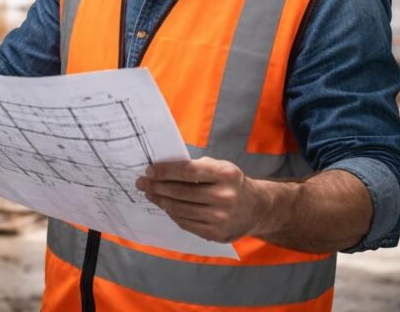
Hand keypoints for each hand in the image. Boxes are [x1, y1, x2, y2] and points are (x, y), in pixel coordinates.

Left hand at [135, 157, 269, 242]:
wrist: (257, 209)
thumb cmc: (232, 183)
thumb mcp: (220, 167)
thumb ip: (195, 167)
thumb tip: (162, 169)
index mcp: (225, 174)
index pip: (187, 171)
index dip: (165, 171)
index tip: (149, 170)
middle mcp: (225, 197)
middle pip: (181, 192)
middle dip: (157, 187)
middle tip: (142, 183)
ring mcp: (221, 218)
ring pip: (180, 210)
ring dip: (161, 201)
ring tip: (150, 194)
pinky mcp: (216, 234)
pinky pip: (186, 223)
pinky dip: (173, 214)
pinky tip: (165, 206)